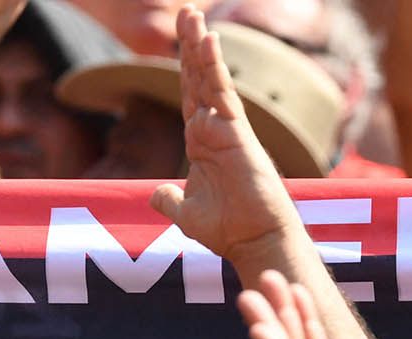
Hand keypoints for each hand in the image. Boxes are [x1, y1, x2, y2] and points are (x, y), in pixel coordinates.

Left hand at [150, 8, 302, 262]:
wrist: (255, 242)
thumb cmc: (229, 230)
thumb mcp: (187, 215)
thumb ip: (170, 200)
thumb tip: (156, 194)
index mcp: (201, 143)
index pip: (189, 96)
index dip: (183, 68)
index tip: (179, 40)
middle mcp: (214, 131)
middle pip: (199, 79)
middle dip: (190, 45)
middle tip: (185, 11)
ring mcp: (227, 129)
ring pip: (210, 80)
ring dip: (199, 47)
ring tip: (191, 14)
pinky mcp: (238, 134)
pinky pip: (224, 94)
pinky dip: (214, 67)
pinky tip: (208, 42)